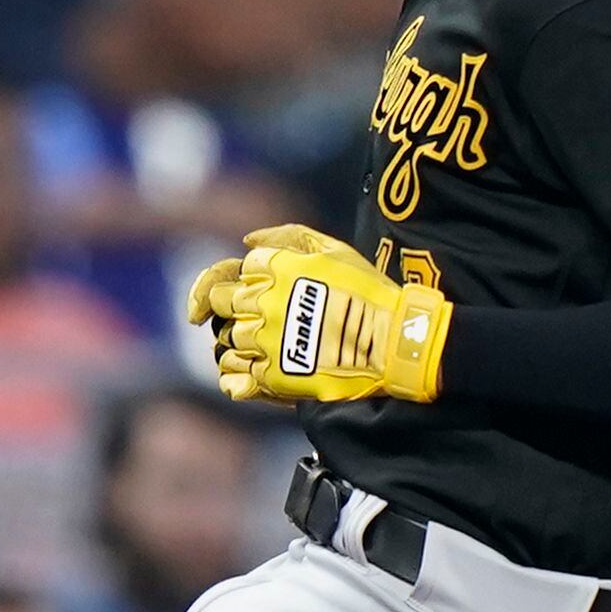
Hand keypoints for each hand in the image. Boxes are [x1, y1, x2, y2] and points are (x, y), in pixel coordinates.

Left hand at [187, 225, 454, 408]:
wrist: (392, 342)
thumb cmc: (367, 292)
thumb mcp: (333, 249)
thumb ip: (287, 236)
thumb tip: (246, 240)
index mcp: (275, 268)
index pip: (233, 269)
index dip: (239, 281)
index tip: (251, 292)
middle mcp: (263, 301)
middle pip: (219, 302)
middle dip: (229, 309)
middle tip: (252, 320)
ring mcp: (264, 340)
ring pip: (224, 340)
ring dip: (237, 343)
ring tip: (266, 347)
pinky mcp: (271, 375)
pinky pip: (233, 375)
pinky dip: (238, 374)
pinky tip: (256, 372)